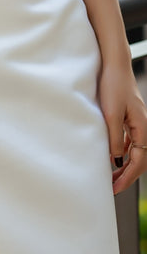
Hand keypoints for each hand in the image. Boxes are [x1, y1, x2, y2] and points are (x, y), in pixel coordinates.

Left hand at [97, 62, 146, 194]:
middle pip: (139, 159)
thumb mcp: (110, 114)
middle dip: (127, 176)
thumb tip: (116, 159)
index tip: (115, 188)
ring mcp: (138, 122)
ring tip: (112, 177)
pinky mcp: (130, 118)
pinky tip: (113, 158)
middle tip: (112, 188)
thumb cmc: (113, 85)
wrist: (114, 65)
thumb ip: (114, 137)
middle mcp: (143, 127)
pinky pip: (131, 142)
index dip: (127, 177)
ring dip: (125, 166)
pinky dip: (123, 153)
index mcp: (142, 127)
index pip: (139, 161)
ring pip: (135, 151)